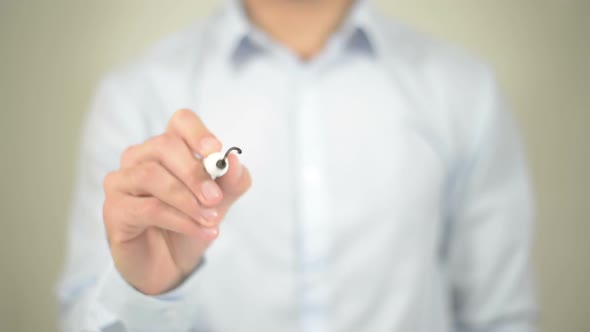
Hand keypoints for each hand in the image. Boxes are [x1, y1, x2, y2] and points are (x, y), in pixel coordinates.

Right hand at [102, 109, 250, 294]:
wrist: (170, 263)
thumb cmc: (191, 222)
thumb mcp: (220, 202)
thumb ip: (231, 181)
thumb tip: (234, 160)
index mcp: (169, 148)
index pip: (181, 121)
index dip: (197, 132)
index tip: (215, 151)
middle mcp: (140, 157)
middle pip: (164, 145)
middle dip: (194, 173)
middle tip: (215, 198)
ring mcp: (123, 180)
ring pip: (151, 175)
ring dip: (187, 200)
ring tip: (211, 220)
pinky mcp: (114, 209)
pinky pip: (148, 208)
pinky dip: (180, 220)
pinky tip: (201, 231)